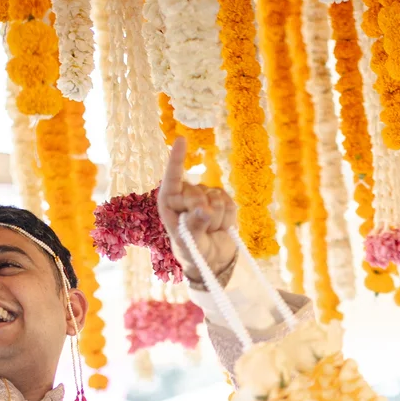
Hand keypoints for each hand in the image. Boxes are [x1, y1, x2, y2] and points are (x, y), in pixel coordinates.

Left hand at [158, 137, 238, 284]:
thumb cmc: (193, 252)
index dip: (177, 160)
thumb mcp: (190, 243)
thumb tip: (205, 210)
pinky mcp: (223, 199)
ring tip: (210, 231)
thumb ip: (194, 226)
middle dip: (203, 215)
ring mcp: (205, 194)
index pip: (173, 177)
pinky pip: (230, 204)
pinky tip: (221, 227)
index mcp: (169, 200)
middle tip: (202, 232)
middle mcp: (185, 193)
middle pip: (199, 194)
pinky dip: (228, 219)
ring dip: (217, 221)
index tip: (182, 140)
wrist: (214, 260)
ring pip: (217, 199)